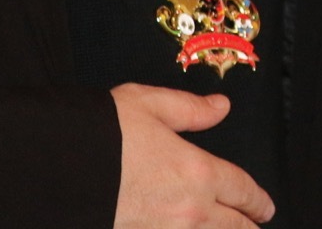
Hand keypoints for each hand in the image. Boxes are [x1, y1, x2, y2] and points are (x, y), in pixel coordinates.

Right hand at [112, 84, 273, 227]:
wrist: (56, 170)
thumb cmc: (99, 136)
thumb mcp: (149, 105)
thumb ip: (190, 109)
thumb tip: (220, 106)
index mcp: (197, 172)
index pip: (242, 190)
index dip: (258, 200)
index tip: (265, 207)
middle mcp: (189, 211)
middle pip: (233, 228)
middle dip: (248, 228)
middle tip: (256, 227)